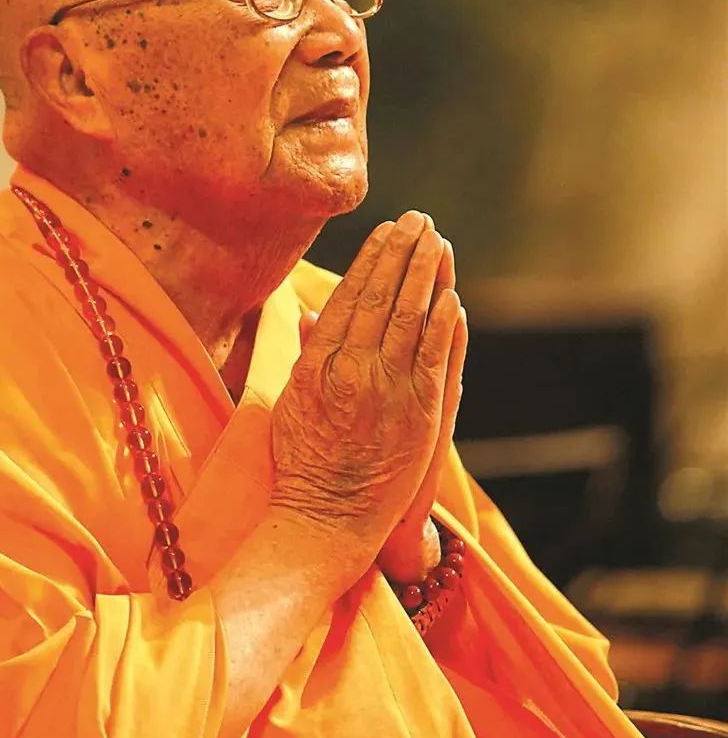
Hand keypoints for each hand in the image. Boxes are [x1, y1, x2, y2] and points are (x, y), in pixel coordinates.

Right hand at [270, 211, 462, 574]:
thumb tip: (308, 312)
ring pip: (409, 317)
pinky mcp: (419, 413)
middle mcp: (351, 369)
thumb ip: (303, 353)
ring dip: (424, 275)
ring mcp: (387, 389)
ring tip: (436, 241)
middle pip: (380, 297)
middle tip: (417, 220)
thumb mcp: (287, 401)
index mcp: (317, 363)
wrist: (327, 517)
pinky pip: (433, 356)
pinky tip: (451, 294)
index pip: (347, 296)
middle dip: (401, 253)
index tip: (383, 231)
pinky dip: (443, 323)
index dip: (368, 260)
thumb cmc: (302, 462)